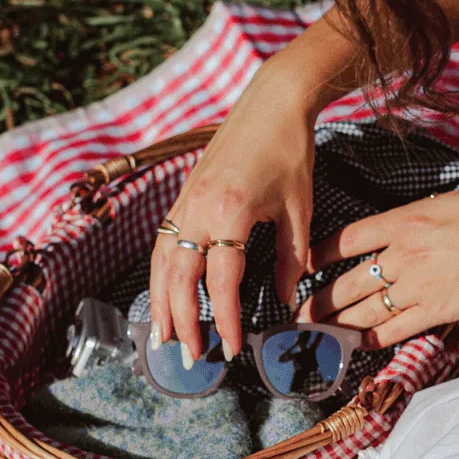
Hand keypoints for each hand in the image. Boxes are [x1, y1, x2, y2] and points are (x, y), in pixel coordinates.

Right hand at [149, 91, 315, 363]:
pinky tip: (162, 293)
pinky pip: (163, 241)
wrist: (271, 102)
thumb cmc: (290, 151)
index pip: (221, 282)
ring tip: (163, 336)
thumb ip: (290, 258)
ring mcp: (184, 200)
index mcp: (230, 213)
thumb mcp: (299, 210)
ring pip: (162, 262)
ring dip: (160, 302)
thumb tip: (288, 300)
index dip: (226, 321)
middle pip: (180, 279)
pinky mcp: (182, 194)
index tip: (233, 349)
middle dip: (183, 322)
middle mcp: (198, 209)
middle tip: (190, 357)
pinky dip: (160, 272)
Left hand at [306, 192, 458, 346]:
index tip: (305, 265)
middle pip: (348, 282)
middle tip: (297, 315)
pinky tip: (355, 345)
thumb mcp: (450, 203)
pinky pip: (393, 330)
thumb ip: (418, 217)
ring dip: (335, 326)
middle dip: (318, 302)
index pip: (348, 239)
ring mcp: (418, 286)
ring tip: (314, 336)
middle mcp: (404, 254)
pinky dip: (370, 339)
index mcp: (405, 220)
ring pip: (364, 311)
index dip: (320, 254)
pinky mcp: (436, 312)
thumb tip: (399, 229)